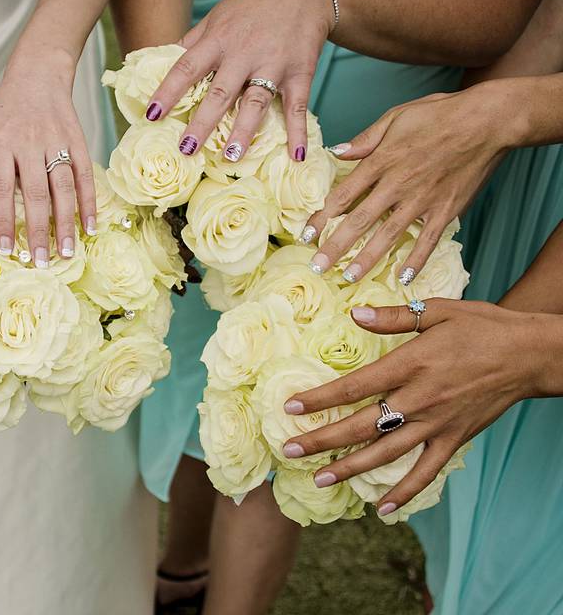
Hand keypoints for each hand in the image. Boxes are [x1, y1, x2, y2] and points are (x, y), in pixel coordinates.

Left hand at [0, 55, 96, 265]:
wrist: (37, 76)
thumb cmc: (2, 113)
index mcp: (0, 142)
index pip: (1, 189)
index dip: (4, 221)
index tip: (8, 249)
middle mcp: (29, 142)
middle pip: (35, 194)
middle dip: (39, 231)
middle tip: (42, 262)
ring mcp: (57, 141)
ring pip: (63, 187)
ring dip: (66, 223)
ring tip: (67, 252)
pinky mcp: (78, 140)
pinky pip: (85, 175)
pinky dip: (89, 202)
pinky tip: (89, 227)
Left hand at [146, 0, 333, 161]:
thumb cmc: (254, 5)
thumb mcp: (218, 17)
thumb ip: (193, 43)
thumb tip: (162, 63)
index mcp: (218, 40)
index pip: (186, 68)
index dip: (168, 92)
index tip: (152, 115)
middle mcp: (244, 54)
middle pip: (219, 92)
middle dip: (202, 122)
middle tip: (187, 148)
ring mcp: (273, 64)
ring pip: (255, 102)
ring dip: (243, 131)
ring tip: (230, 156)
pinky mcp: (299, 73)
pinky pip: (297, 106)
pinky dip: (298, 132)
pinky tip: (295, 156)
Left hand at [279, 299, 562, 515]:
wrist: (532, 354)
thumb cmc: (484, 327)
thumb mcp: (438, 310)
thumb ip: (394, 316)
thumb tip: (354, 312)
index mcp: (411, 364)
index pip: (354, 387)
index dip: (319, 398)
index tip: (289, 407)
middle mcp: (419, 399)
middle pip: (361, 425)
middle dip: (321, 440)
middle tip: (288, 450)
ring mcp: (437, 423)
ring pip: (385, 453)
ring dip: (350, 468)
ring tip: (318, 480)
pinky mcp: (455, 439)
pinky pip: (425, 472)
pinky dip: (404, 492)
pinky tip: (381, 509)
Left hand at [302, 82, 514, 281]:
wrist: (488, 120)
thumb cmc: (441, 113)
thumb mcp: (396, 116)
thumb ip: (365, 139)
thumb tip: (336, 151)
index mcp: (382, 161)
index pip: (343, 195)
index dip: (322, 218)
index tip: (305, 235)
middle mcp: (398, 185)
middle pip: (359, 221)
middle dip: (335, 247)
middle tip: (318, 267)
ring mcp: (422, 200)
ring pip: (388, 236)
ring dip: (367, 259)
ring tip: (349, 278)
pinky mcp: (446, 209)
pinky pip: (427, 240)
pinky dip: (416, 261)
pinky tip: (403, 278)